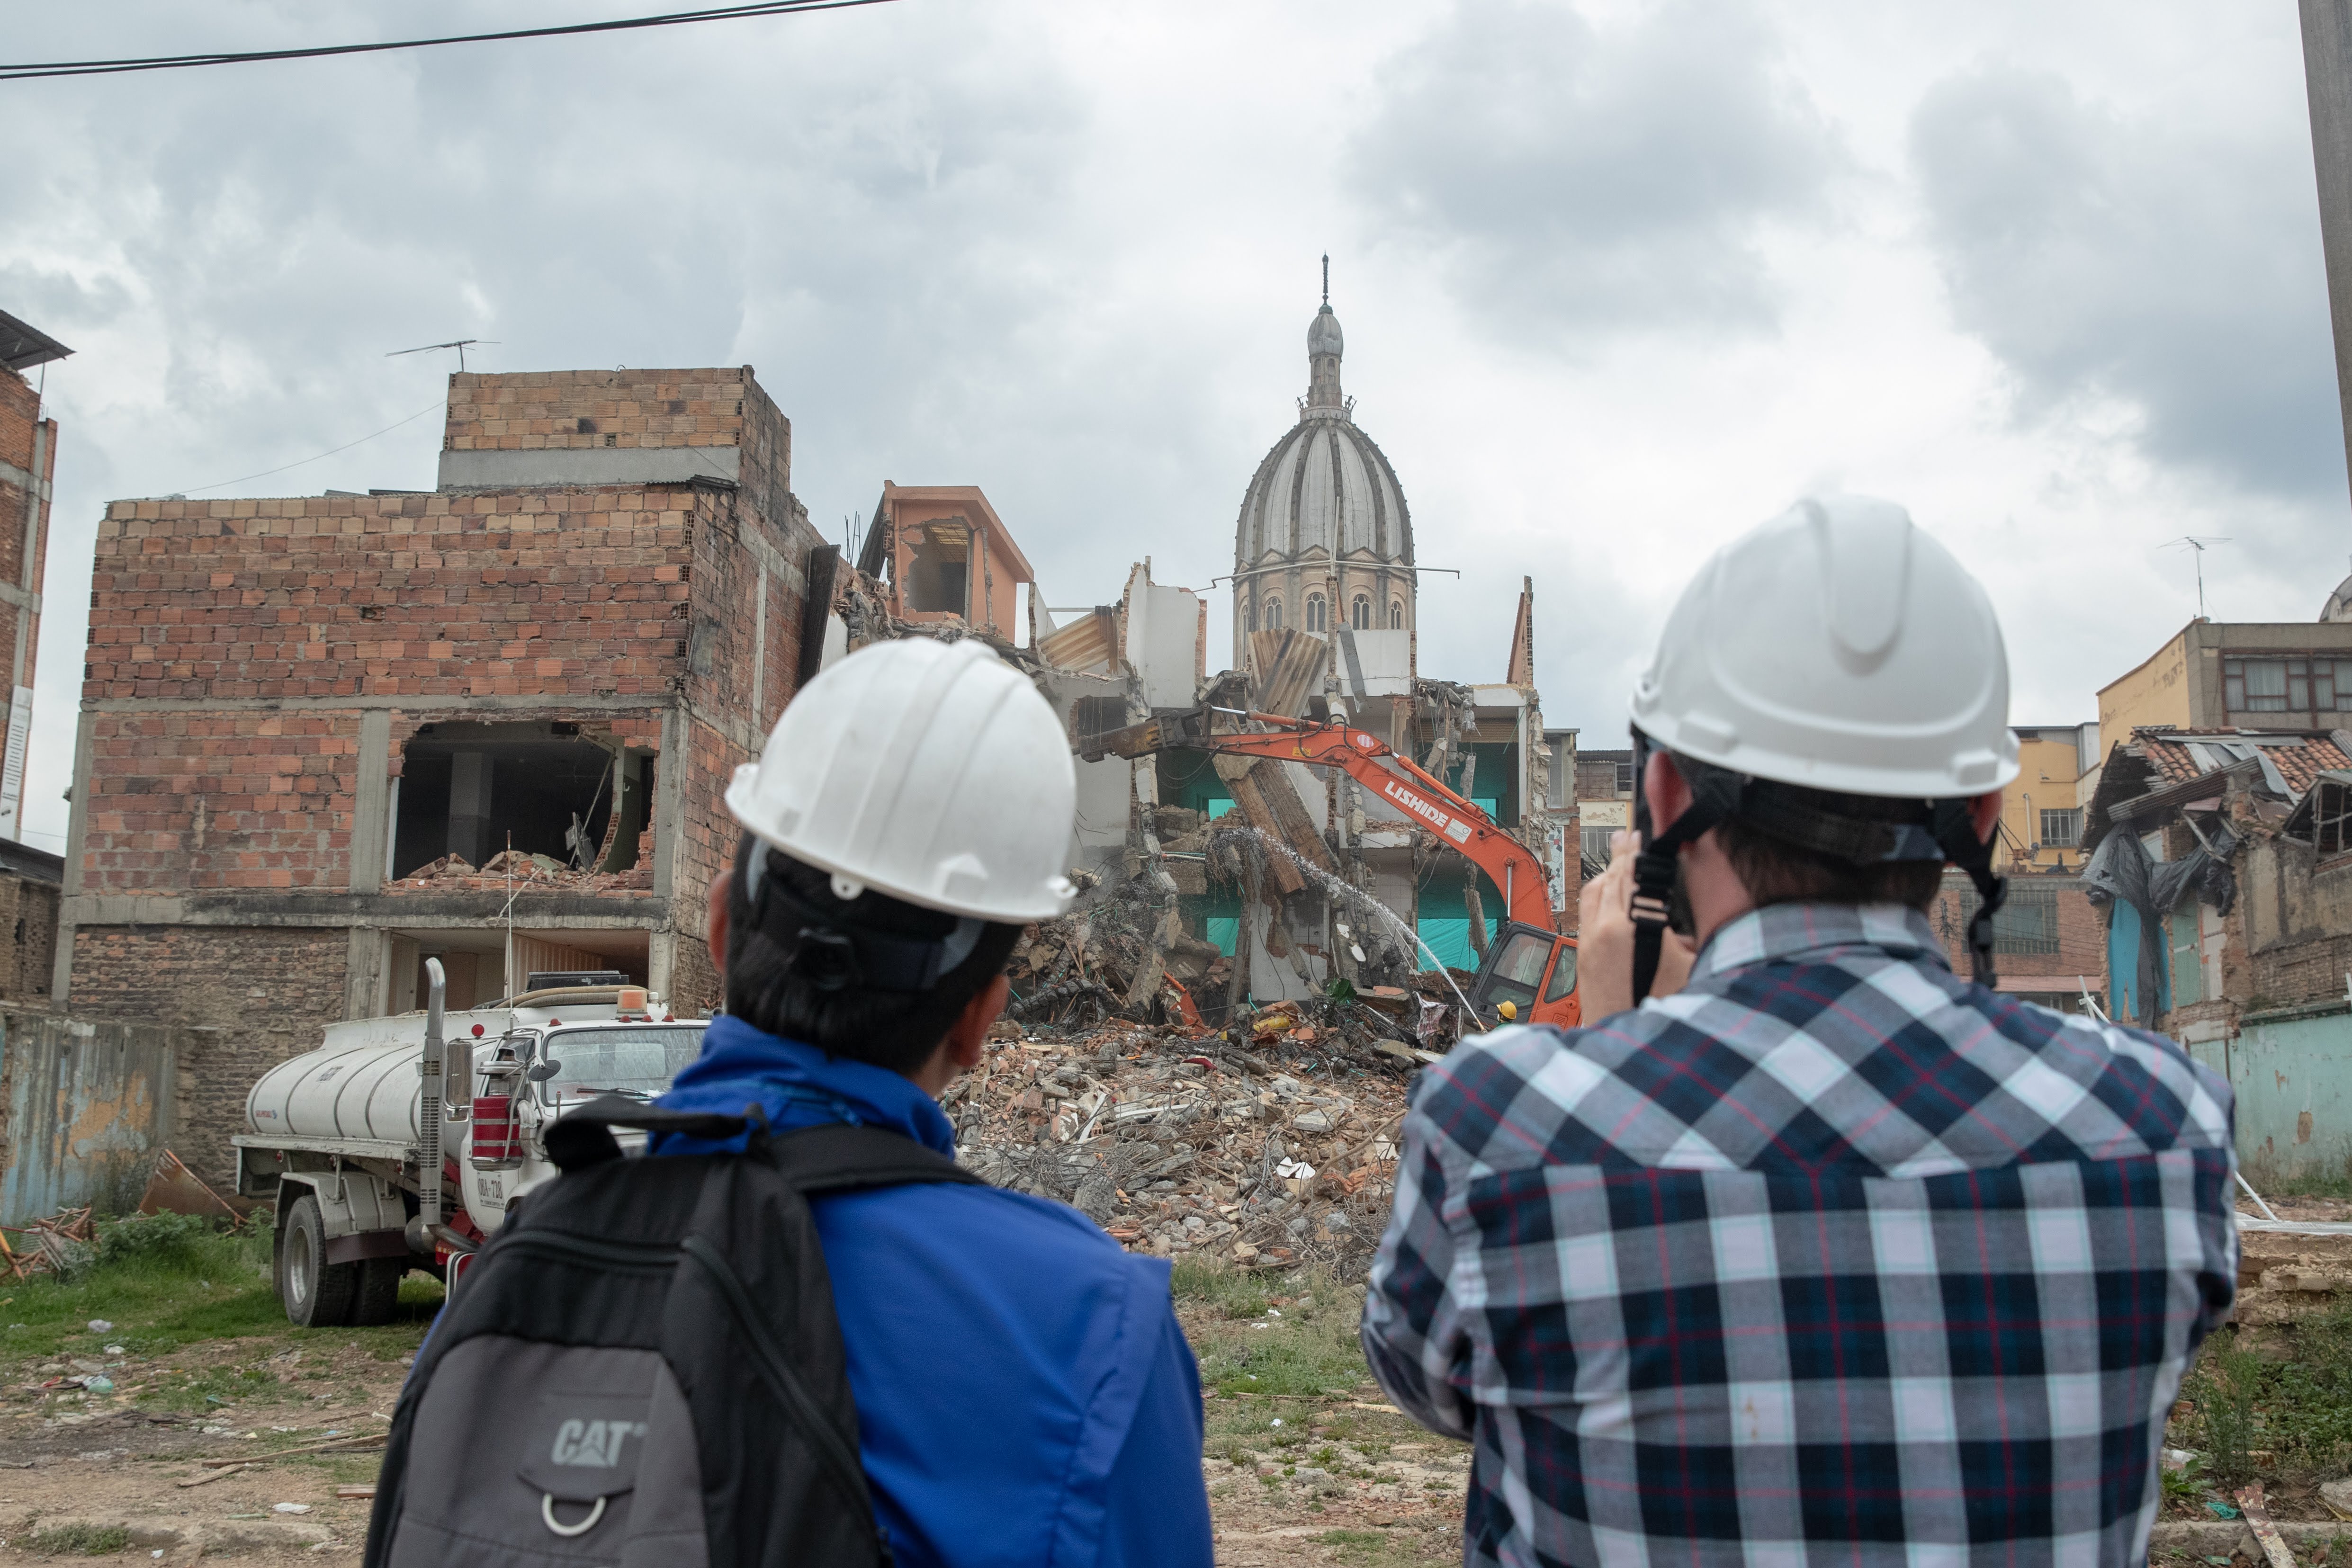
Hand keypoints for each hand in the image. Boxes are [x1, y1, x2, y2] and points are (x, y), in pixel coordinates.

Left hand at [1575, 830, 1695, 1019]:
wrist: (1624, 1042)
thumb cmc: (1657, 1010)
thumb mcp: (1687, 967)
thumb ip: (1684, 937)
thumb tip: (1683, 924)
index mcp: (1629, 928)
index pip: (1632, 875)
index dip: (1637, 852)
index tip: (1641, 835)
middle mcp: (1602, 930)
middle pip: (1609, 879)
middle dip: (1620, 857)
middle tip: (1626, 837)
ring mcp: (1587, 943)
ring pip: (1592, 894)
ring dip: (1606, 875)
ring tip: (1617, 862)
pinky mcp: (1581, 956)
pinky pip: (1586, 914)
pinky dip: (1598, 898)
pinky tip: (1607, 897)